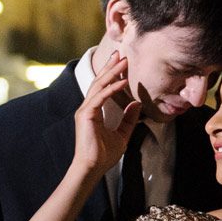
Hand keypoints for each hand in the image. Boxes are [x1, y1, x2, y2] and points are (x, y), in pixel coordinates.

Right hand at [74, 51, 140, 177]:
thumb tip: (137, 103)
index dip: (111, 74)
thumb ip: (129, 118)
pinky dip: (112, 88)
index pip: (103, 87)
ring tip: (122, 61)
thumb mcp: (123, 133)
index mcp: (93, 110)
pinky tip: (123, 81)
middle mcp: (87, 107)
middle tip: (121, 53)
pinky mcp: (85, 115)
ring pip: (98, 85)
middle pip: (99, 81)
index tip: (121, 62)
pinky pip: (100, 97)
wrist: (93, 167)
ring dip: (111, 72)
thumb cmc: (104, 154)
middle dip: (110, 67)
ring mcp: (84, 110)